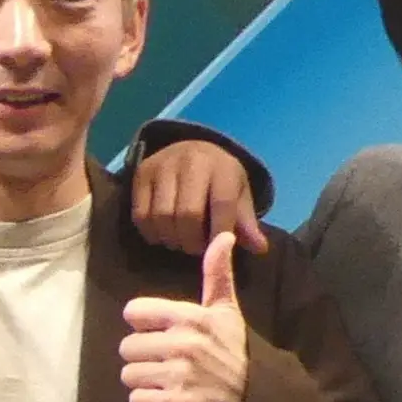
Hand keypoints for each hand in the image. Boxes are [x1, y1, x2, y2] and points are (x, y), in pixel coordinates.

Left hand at [119, 231, 248, 401]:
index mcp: (189, 317)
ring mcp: (178, 375)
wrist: (255, 393)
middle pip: (127, 347)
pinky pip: (136, 401)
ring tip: (167, 379)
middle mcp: (181, 344)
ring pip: (129, 374)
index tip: (160, 331)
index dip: (143, 323)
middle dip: (143, 355)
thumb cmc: (233, 347)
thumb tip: (224, 236)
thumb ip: (217, 272)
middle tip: (165, 360)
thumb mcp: (226, 308)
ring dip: (144, 380)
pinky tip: (167, 397)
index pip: (134, 312)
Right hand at [132, 140, 267, 255]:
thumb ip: (246, 223)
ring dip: (172, 240)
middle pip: (188, 214)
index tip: (218, 252)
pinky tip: (164, 235)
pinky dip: (152, 234)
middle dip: (193, 241)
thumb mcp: (239, 195)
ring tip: (182, 242)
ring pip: (162, 216)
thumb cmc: (219, 180)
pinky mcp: (141, 173)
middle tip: (197, 249)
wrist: (192, 150)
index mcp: (222, 167)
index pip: (222, 204)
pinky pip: (141, 215)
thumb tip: (260, 248)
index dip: (220, 233)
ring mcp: (163, 165)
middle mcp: (191, 161)